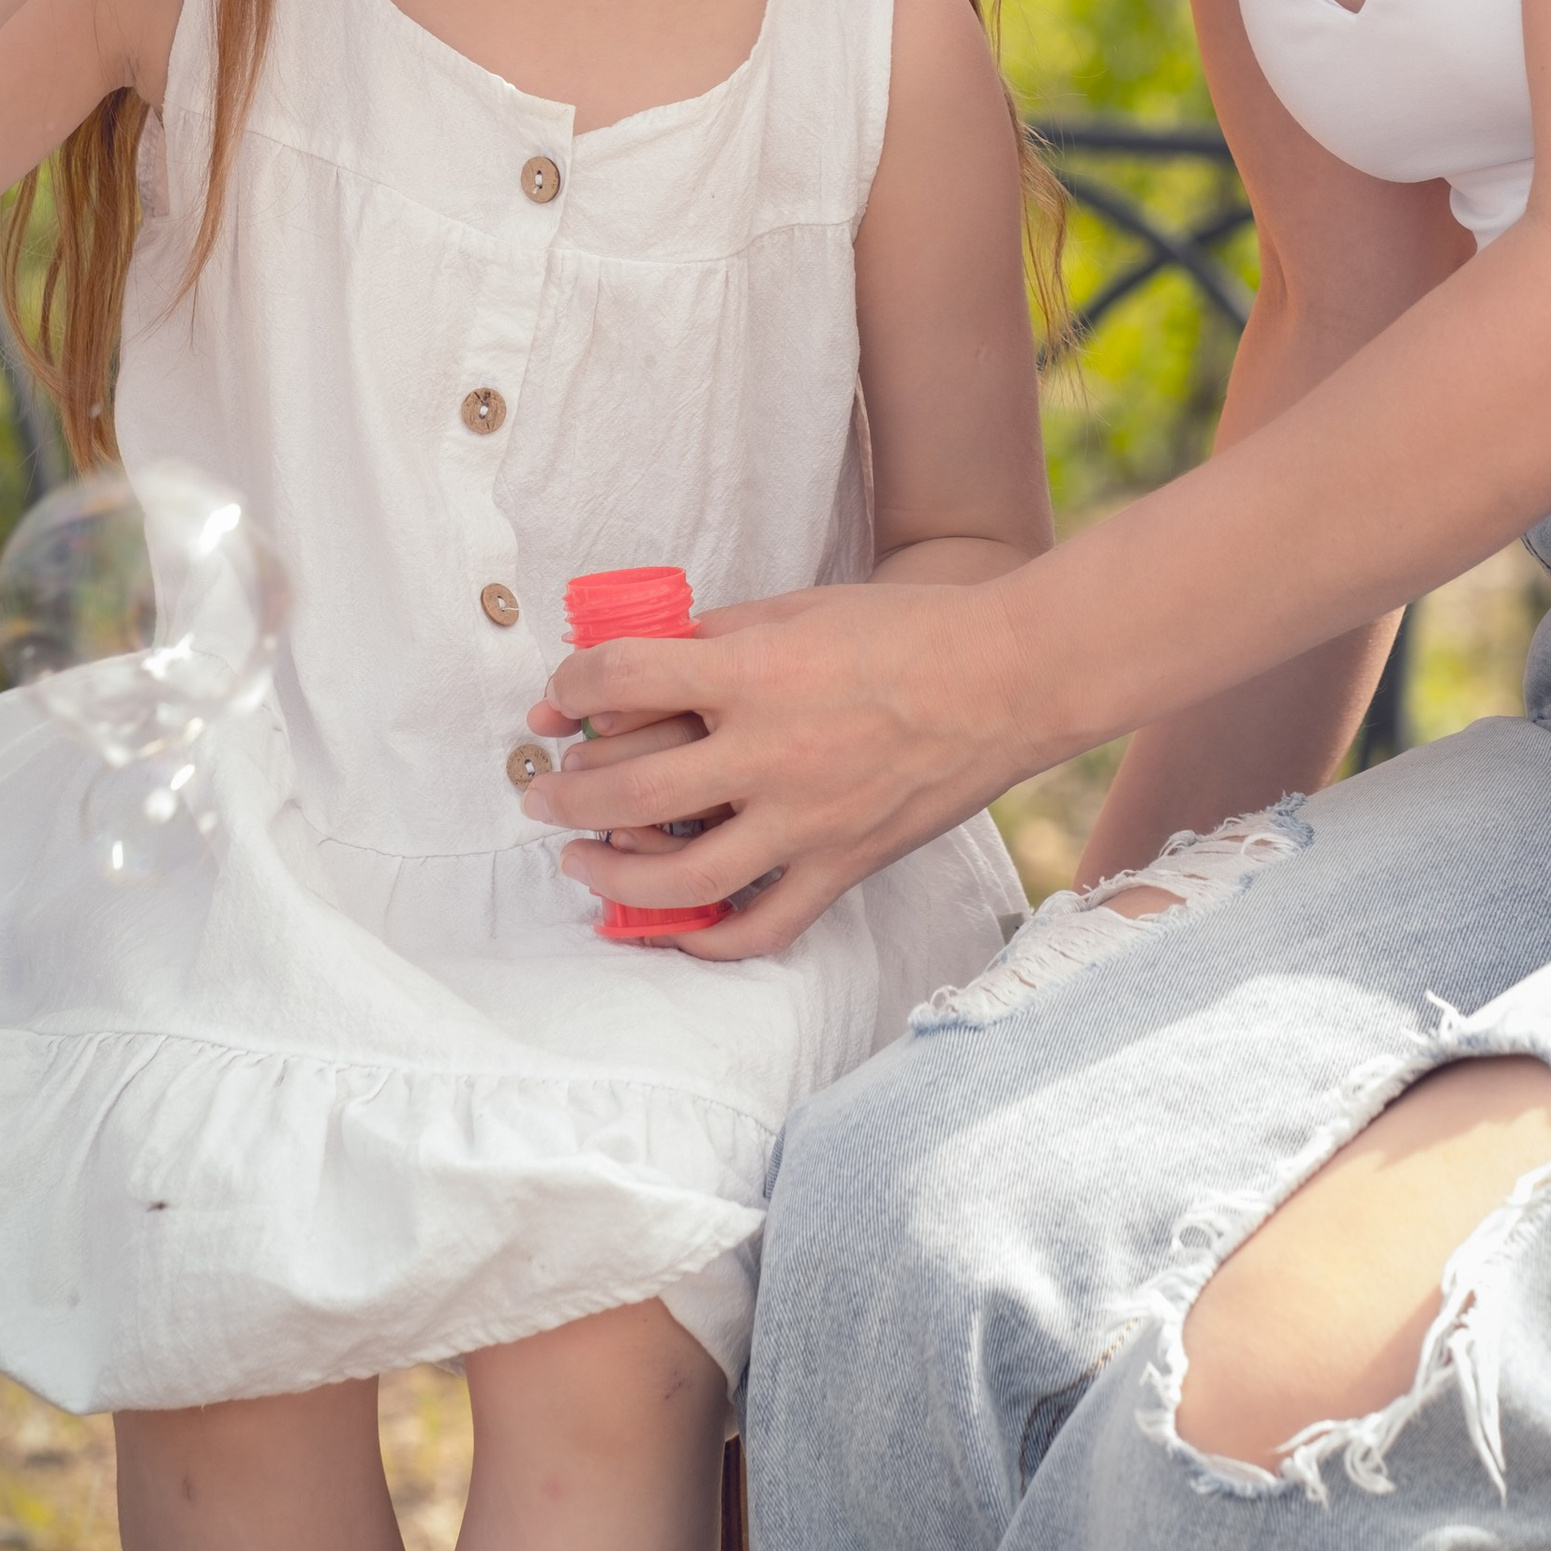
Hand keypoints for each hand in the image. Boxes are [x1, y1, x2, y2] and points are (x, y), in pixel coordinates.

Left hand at [517, 577, 1042, 956]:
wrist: (1008, 678)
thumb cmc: (906, 631)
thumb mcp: (797, 609)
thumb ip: (717, 638)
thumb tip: (641, 671)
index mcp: (754, 673)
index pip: (620, 681)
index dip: (569, 687)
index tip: (558, 698)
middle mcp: (770, 754)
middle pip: (627, 790)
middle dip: (564, 793)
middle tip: (542, 792)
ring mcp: (807, 822)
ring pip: (680, 879)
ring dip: (611, 874)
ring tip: (580, 860)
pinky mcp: (843, 866)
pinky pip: (761, 927)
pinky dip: (707, 941)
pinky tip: (670, 926)